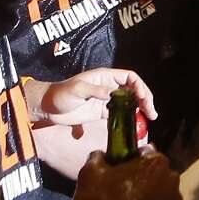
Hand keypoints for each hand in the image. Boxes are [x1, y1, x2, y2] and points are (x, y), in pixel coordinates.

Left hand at [28, 68, 156, 125]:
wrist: (46, 109)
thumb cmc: (60, 95)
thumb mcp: (77, 90)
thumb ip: (96, 90)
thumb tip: (114, 94)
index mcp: (105, 77)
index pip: (130, 77)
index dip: (140, 85)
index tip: (144, 98)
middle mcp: (109, 86)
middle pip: (134, 89)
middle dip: (146, 98)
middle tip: (152, 111)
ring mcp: (107, 99)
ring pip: (130, 101)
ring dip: (141, 107)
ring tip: (151, 117)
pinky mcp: (102, 112)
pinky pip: (121, 113)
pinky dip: (131, 116)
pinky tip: (137, 123)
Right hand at [72, 148, 183, 199]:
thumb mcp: (89, 175)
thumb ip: (97, 158)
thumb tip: (100, 154)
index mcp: (155, 163)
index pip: (146, 153)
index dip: (132, 160)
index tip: (120, 170)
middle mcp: (172, 179)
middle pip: (157, 174)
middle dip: (143, 180)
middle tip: (123, 193)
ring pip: (163, 195)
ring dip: (152, 199)